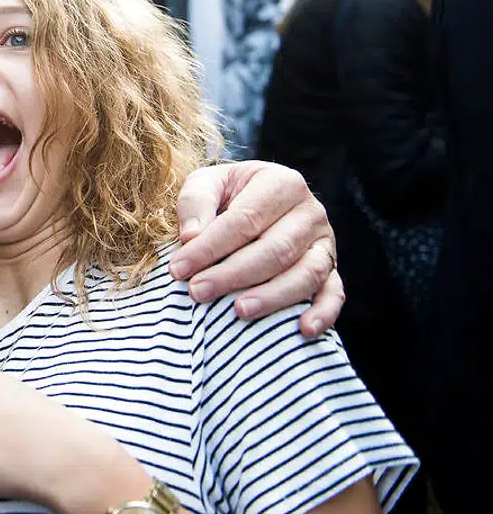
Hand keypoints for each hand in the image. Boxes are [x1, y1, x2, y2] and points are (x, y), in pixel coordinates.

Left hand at [170, 161, 340, 335]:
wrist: (256, 198)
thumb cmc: (226, 194)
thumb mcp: (207, 183)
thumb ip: (196, 202)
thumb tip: (191, 237)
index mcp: (282, 183)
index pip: (246, 219)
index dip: (211, 247)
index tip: (179, 269)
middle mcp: (311, 212)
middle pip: (276, 249)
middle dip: (233, 274)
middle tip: (198, 292)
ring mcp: (325, 242)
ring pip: (306, 274)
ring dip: (272, 297)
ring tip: (239, 312)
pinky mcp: (333, 269)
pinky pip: (334, 294)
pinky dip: (323, 313)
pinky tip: (303, 330)